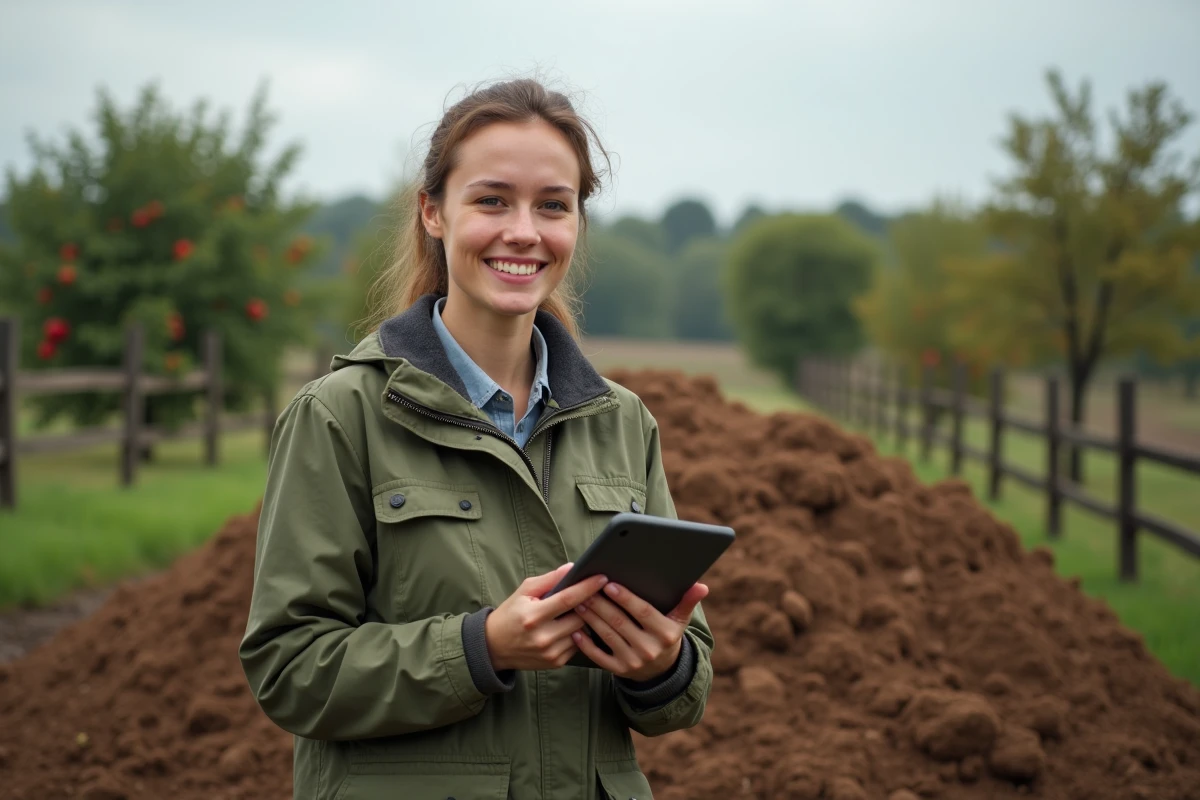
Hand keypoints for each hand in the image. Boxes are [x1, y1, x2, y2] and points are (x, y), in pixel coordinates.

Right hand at [485, 564, 609, 671]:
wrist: (494, 647)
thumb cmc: (510, 614)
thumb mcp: (524, 591)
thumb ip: (549, 579)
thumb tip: (572, 568)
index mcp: (533, 616)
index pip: (568, 599)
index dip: (587, 587)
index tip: (602, 578)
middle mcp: (543, 637)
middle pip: (580, 617)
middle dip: (588, 604)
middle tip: (593, 594)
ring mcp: (551, 653)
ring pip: (582, 632)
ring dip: (584, 620)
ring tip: (579, 610)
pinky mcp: (556, 663)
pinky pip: (578, 645)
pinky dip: (578, 634)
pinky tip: (569, 627)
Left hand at [572, 581, 708, 681]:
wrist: (661, 670)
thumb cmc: (667, 634)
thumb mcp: (679, 620)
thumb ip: (687, 602)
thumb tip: (702, 586)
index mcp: (665, 634)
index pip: (642, 612)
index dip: (626, 598)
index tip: (609, 584)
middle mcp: (649, 649)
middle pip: (620, 622)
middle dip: (601, 604)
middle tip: (585, 589)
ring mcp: (633, 662)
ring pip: (607, 636)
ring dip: (591, 619)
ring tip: (578, 602)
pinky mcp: (619, 671)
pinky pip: (599, 657)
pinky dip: (586, 644)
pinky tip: (575, 631)